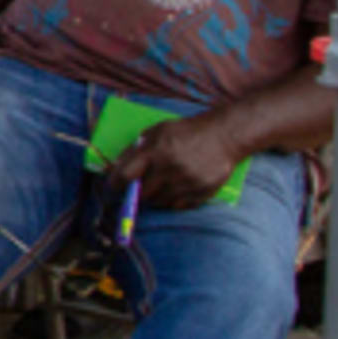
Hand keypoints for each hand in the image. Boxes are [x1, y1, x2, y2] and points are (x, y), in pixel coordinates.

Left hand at [107, 108, 250, 210]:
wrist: (224, 135)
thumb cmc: (185, 132)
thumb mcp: (156, 131)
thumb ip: (135, 149)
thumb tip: (115, 168)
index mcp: (155, 151)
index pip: (126, 175)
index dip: (115, 184)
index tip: (113, 187)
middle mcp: (170, 169)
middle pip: (142, 194)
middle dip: (136, 193)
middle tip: (136, 190)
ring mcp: (187, 182)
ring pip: (159, 203)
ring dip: (153, 199)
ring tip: (157, 187)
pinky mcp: (202, 192)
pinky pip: (178, 206)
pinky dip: (172, 202)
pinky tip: (173, 191)